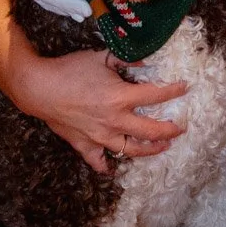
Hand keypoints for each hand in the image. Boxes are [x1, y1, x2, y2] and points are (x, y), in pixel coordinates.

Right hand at [8, 46, 187, 172]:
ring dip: (149, 150)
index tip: (185, 88)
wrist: (39, 88)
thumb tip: (147, 59)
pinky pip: (98, 161)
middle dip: (170, 130)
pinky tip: (114, 169)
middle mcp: (114, 121)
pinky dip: (107, 166)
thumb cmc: (71, 69)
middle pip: (150, 131)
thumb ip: (127, 59)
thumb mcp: (102, 57)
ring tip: (162, 147)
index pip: (156, 95)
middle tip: (181, 128)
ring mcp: (100, 136)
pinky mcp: (84, 145)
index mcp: (121, 98)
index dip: (174, 91)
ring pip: (130, 149)